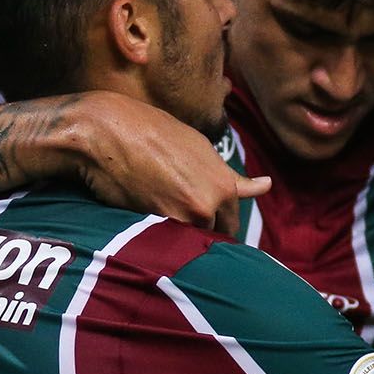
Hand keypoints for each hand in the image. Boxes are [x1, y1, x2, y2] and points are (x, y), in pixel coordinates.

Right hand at [69, 93, 269, 236]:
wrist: (107, 130)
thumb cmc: (151, 131)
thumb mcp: (200, 148)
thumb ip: (231, 176)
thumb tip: (266, 186)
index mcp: (225, 184)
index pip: (232, 222)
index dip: (220, 226)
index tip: (212, 228)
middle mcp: (209, 204)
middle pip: (213, 236)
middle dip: (201, 233)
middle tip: (180, 222)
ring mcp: (181, 218)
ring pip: (188, 243)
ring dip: (179, 239)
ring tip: (157, 216)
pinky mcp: (152, 227)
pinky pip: (164, 244)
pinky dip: (158, 239)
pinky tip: (144, 222)